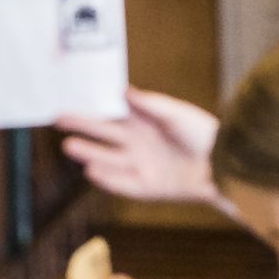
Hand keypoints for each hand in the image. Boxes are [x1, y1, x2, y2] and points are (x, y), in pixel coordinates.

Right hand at [57, 88, 222, 205]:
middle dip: (82, 126)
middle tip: (57, 118)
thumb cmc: (201, 134)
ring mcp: (141, 165)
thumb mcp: (175, 113)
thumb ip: (148, 104)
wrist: (221, 164)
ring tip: (69, 146)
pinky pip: (123, 184)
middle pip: (104, 133)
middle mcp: (138, 143)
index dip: (92, 106)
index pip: (112, 112)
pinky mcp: (147, 187)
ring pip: (109, 159)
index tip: (71, 96)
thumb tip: (122, 90)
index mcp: (144, 122)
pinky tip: (91, 170)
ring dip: (90, 153)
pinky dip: (108, 178)